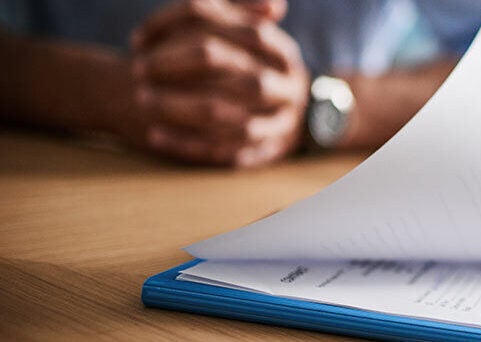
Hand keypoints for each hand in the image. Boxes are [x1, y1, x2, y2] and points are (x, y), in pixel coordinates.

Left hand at [130, 0, 307, 166]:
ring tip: (143, 100)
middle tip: (140, 69)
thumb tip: (243, 1)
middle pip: (229, 68)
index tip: (138, 39)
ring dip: (179, 107)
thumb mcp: (250, 40)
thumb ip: (232, 16)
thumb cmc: (254, 69)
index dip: (180, 27)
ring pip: (226, 114)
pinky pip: (223, 151)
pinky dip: (187, 144)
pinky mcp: (264, 152)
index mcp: (282, 51)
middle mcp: (285, 86)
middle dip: (177, 66)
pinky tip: (156, 135)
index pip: (234, 27)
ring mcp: (279, 122)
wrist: (290, 116)